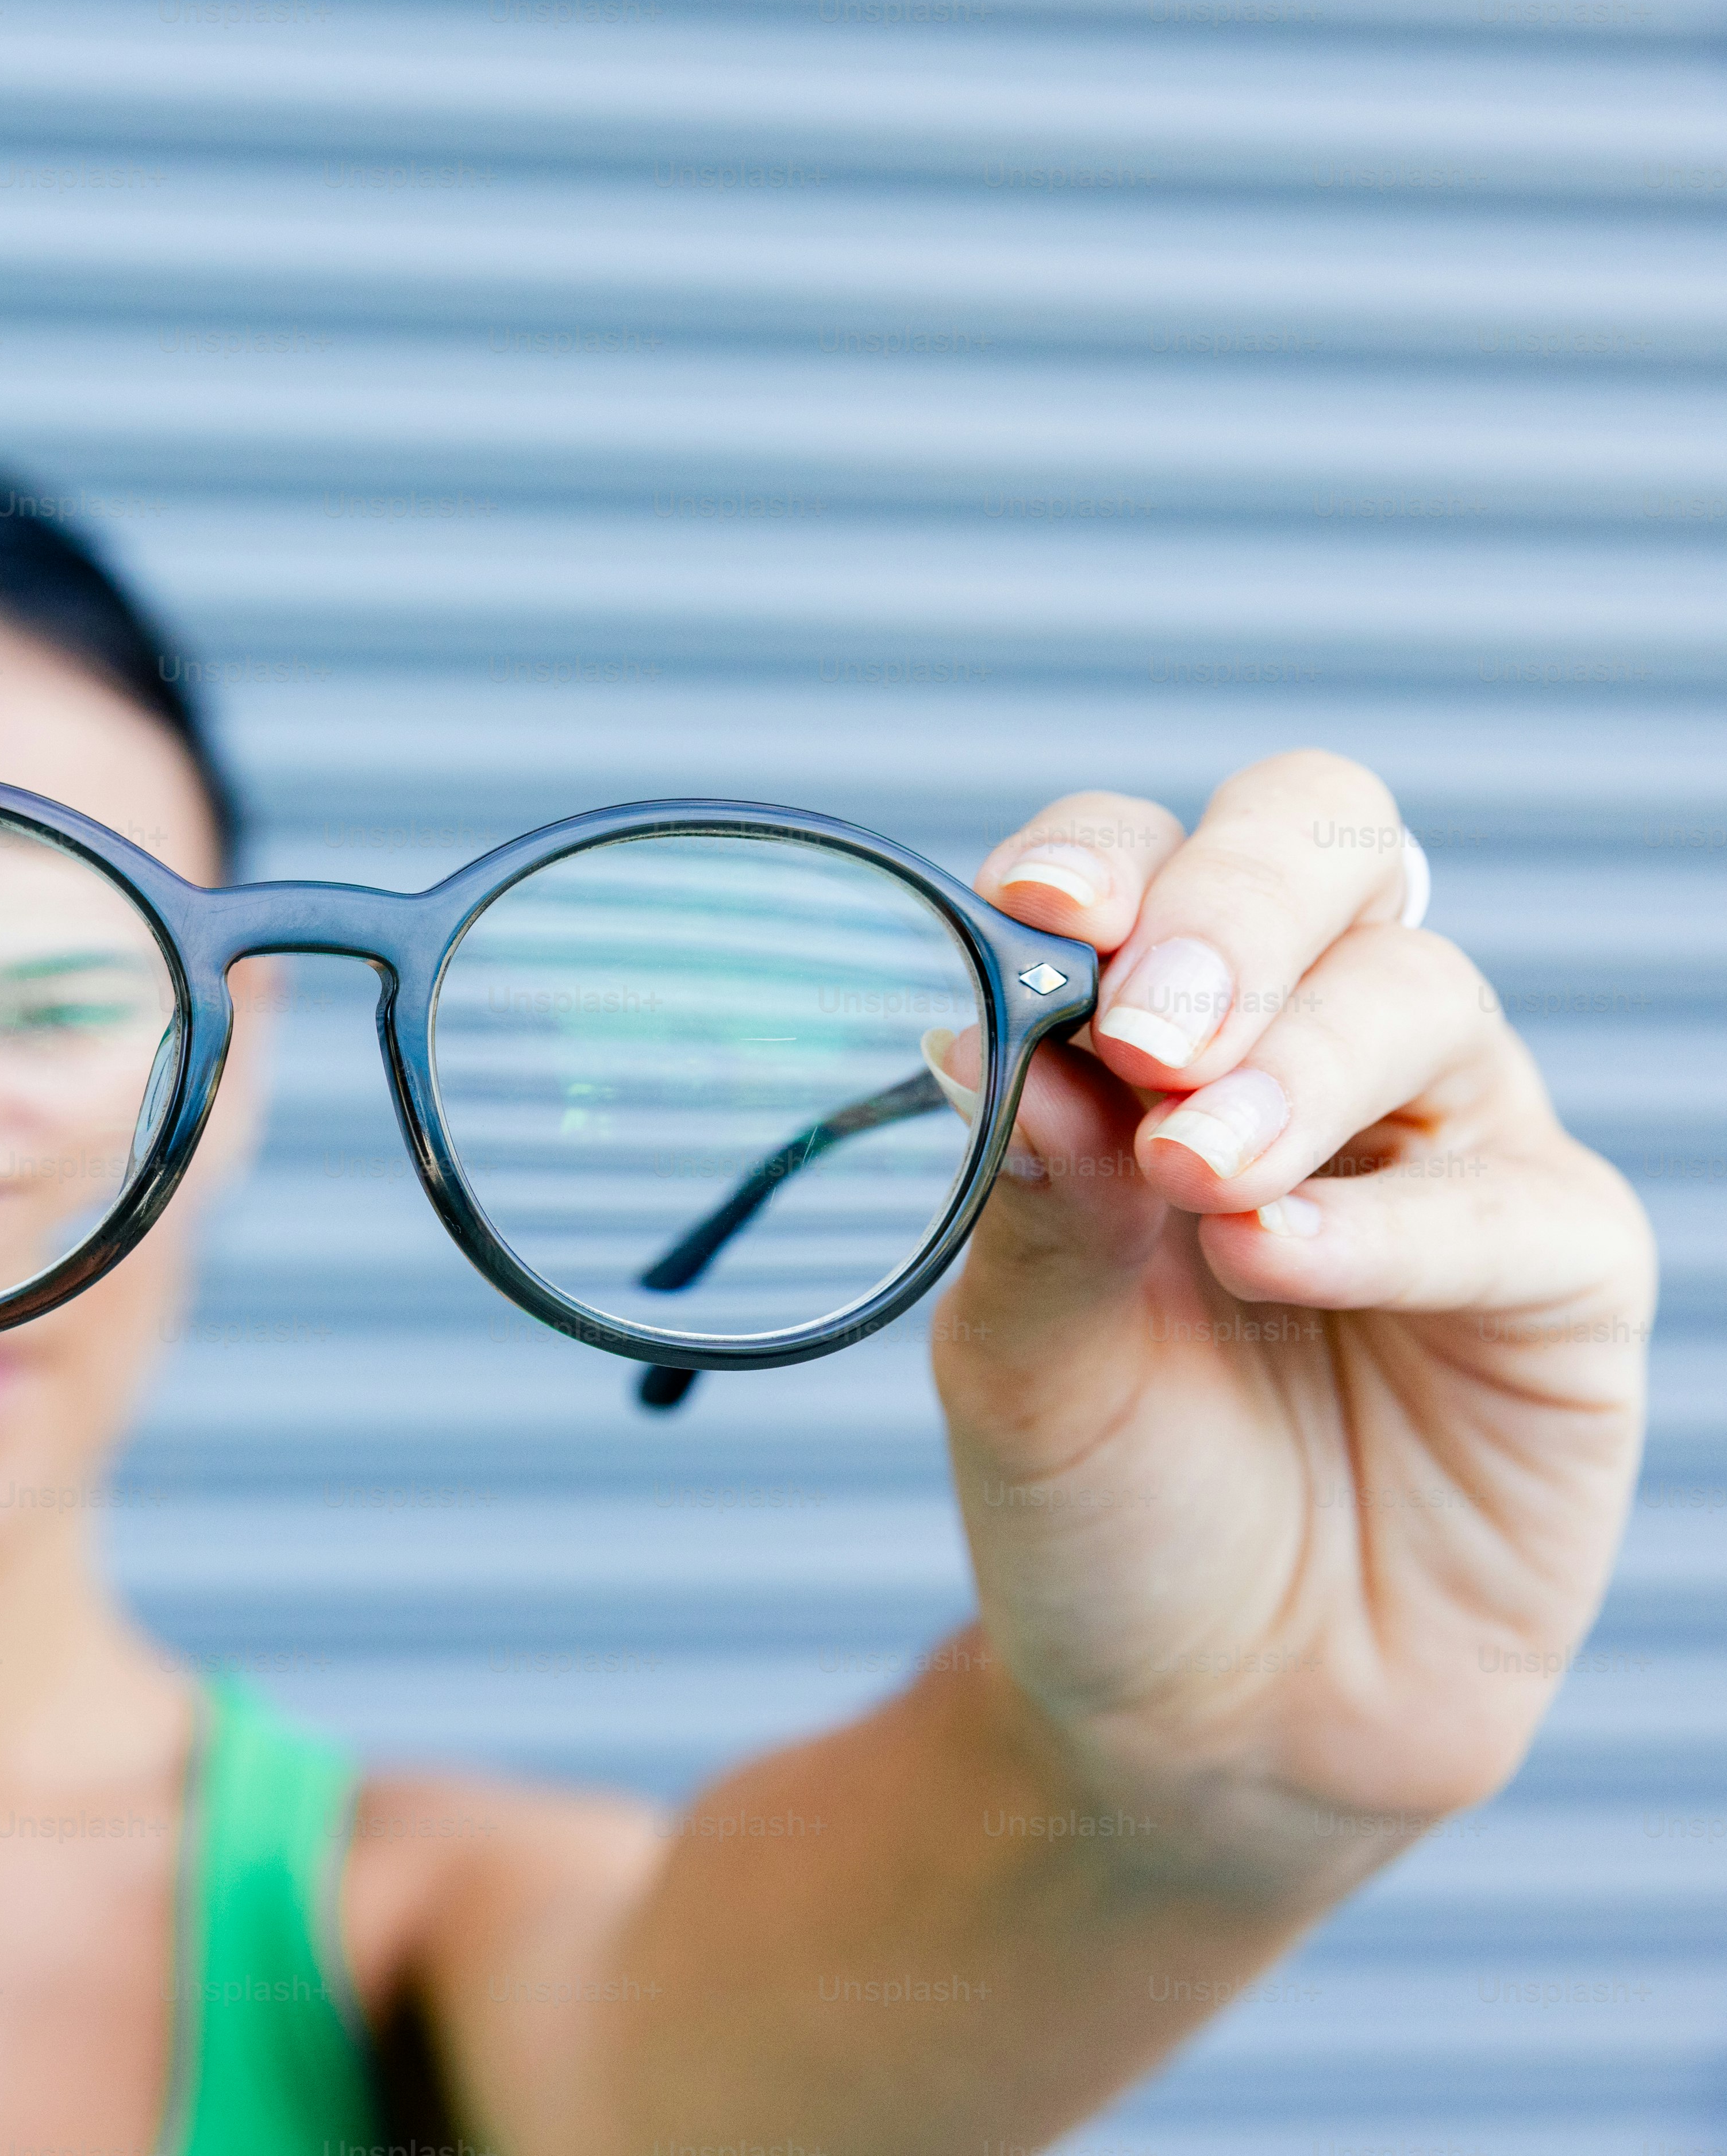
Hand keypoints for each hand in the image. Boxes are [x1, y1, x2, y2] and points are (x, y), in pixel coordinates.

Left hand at [935, 750, 1653, 1879]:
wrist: (1196, 1713)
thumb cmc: (1099, 1502)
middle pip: (1319, 854)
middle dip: (1231, 916)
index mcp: (1155, 1035)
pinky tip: (1276, 1259)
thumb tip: (1010, 1033)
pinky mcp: (1558, 1273)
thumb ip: (1029, 1191)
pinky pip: (1505, 1202)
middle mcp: (1309, 1053)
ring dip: (1294, 1069)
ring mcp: (1446, 1148)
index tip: (1045, 913)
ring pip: (1415, 993)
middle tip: (1149, 1030)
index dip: (1105, 855)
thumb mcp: (1018, 1348)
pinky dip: (1383, 1225)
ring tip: (1195, 1176)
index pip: (1151, 859)